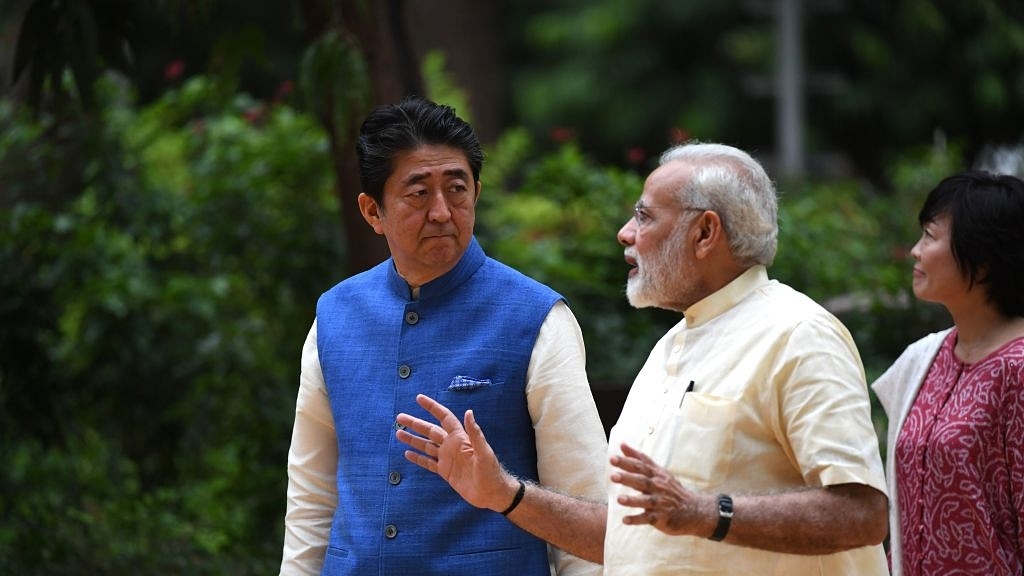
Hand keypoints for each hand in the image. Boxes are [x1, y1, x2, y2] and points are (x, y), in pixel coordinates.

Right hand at [395, 394, 518, 512]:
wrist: (491, 493)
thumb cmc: (491, 471)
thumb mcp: (484, 451)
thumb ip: (475, 433)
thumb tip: (469, 412)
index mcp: (460, 438)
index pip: (444, 418)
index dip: (432, 407)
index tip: (419, 398)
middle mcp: (451, 446)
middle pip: (430, 431)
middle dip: (416, 423)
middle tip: (400, 417)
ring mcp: (447, 459)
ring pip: (426, 446)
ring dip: (413, 439)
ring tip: (398, 433)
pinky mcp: (445, 472)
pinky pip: (428, 463)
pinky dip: (418, 458)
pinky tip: (407, 454)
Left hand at [609, 442, 710, 535]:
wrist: (694, 510)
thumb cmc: (671, 489)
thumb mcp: (658, 471)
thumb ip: (639, 458)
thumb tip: (622, 444)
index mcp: (656, 475)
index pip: (640, 466)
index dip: (627, 462)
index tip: (612, 458)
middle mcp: (658, 487)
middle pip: (642, 481)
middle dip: (628, 478)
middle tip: (613, 476)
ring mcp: (660, 503)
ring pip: (645, 501)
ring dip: (632, 500)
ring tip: (619, 499)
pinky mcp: (661, 518)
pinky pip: (648, 519)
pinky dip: (637, 519)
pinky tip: (625, 520)